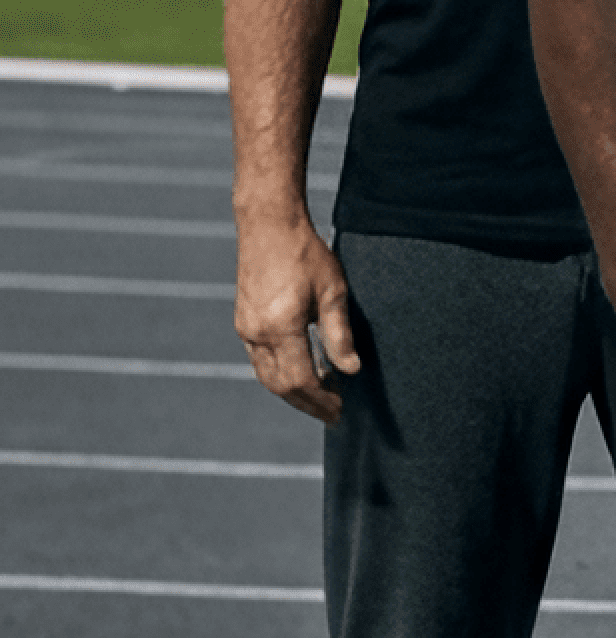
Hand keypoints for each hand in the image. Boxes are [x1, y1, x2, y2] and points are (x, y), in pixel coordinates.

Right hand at [234, 205, 359, 423]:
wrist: (268, 224)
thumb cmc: (305, 253)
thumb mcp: (333, 291)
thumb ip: (340, 334)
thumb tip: (351, 370)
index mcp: (281, 327)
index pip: (302, 380)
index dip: (322, 400)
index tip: (340, 411)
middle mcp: (258, 333)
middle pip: (281, 386)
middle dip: (307, 404)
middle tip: (332, 413)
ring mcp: (246, 328)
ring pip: (266, 377)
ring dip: (292, 392)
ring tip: (320, 397)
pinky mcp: (243, 321)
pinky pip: (259, 361)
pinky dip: (279, 374)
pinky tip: (300, 371)